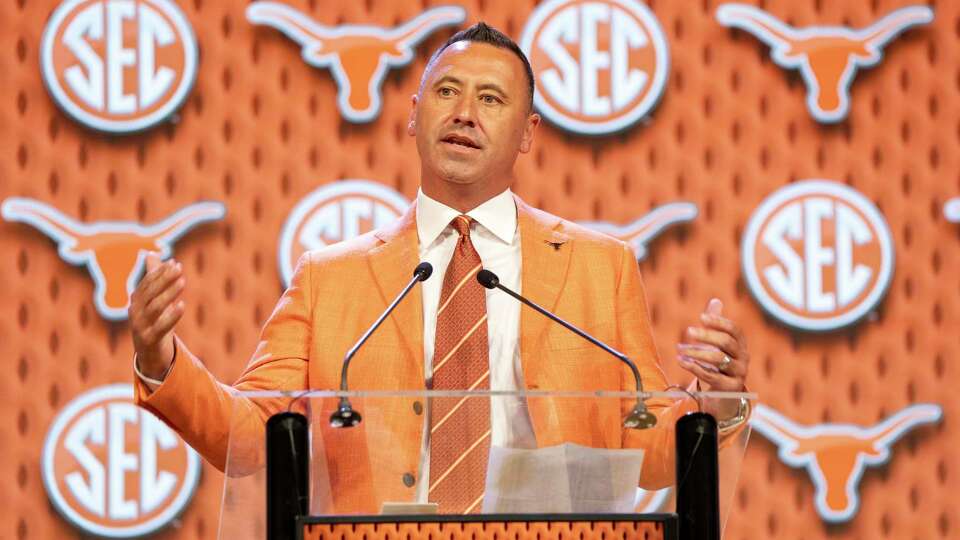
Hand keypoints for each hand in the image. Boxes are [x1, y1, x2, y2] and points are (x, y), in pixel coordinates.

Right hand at [129, 252, 185, 379]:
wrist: (150, 354)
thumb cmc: (153, 321)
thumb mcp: (153, 299)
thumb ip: (153, 277)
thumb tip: (151, 253)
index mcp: (136, 301)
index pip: (147, 283)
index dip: (159, 272)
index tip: (174, 263)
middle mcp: (135, 312)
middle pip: (149, 293)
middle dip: (164, 279)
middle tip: (179, 268)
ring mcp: (140, 327)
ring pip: (155, 307)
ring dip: (169, 293)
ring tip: (183, 282)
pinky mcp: (149, 340)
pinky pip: (160, 327)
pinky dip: (171, 316)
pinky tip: (182, 305)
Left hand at [676, 298, 748, 393]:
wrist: (724, 393)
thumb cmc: (718, 362)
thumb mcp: (717, 344)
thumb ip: (716, 324)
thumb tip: (716, 300)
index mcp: (741, 344)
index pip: (734, 330)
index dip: (719, 322)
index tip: (701, 317)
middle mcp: (743, 357)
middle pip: (726, 342)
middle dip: (706, 335)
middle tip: (688, 331)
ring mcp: (739, 373)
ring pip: (718, 359)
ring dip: (696, 352)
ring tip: (679, 349)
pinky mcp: (730, 387)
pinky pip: (711, 376)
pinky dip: (694, 367)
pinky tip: (681, 361)